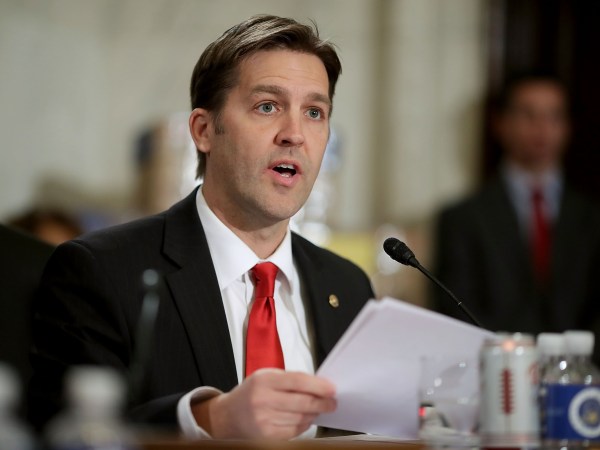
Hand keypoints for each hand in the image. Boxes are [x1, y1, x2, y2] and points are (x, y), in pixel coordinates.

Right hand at [192, 369, 335, 439]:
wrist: (228, 416)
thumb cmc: (252, 393)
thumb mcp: (266, 377)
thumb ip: (290, 379)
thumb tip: (318, 385)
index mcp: (264, 380)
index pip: (298, 381)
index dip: (318, 385)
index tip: (331, 389)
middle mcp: (262, 400)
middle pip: (302, 402)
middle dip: (322, 403)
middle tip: (332, 402)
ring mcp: (264, 420)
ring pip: (301, 418)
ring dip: (314, 414)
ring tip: (317, 409)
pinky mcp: (267, 436)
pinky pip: (294, 431)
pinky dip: (304, 424)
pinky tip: (305, 418)